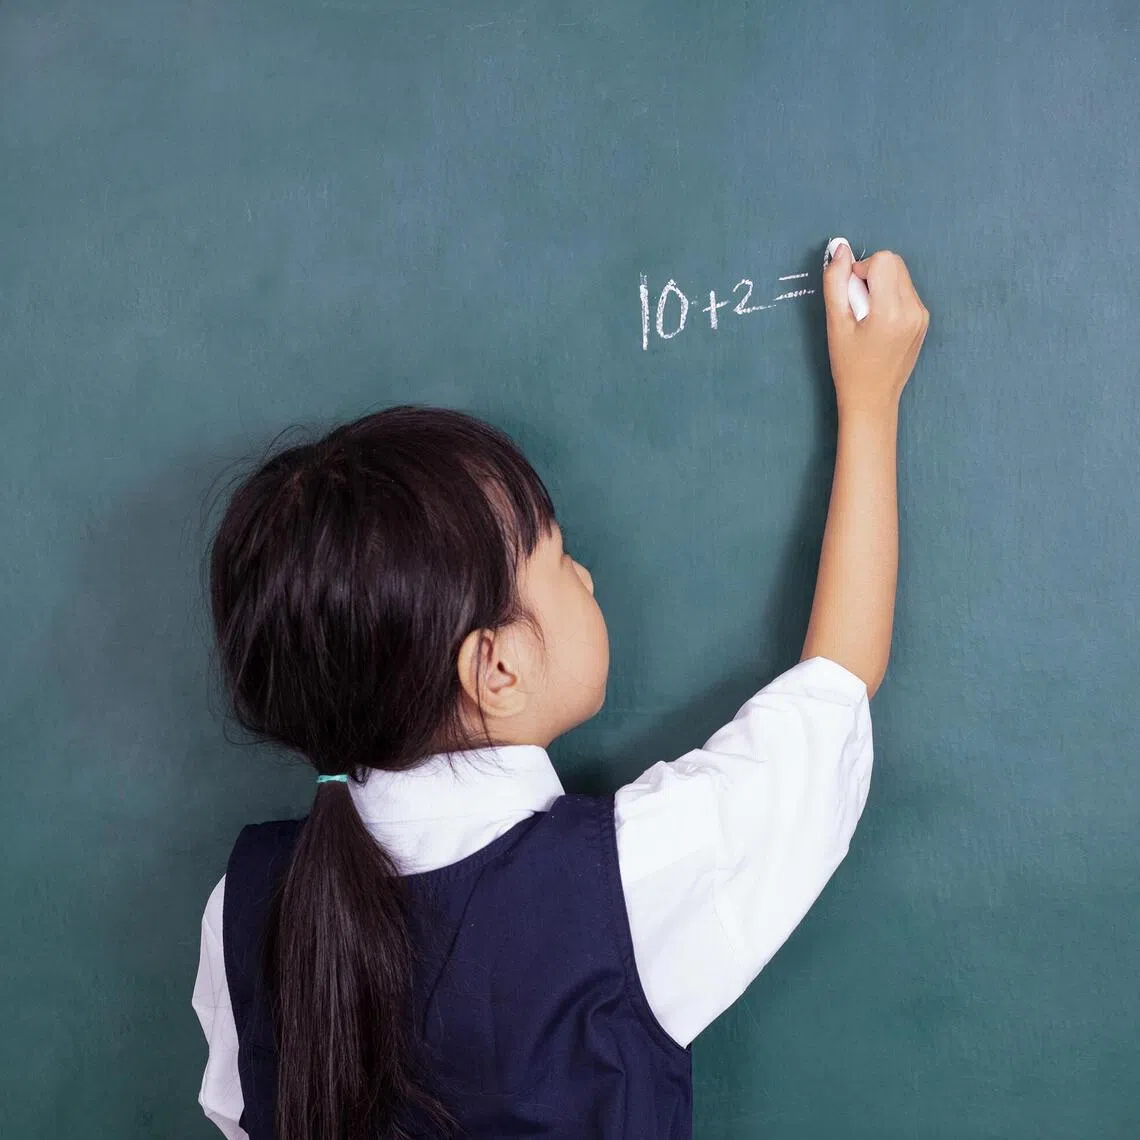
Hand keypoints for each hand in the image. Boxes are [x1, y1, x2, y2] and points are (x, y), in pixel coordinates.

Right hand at [823, 242, 929, 415]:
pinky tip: (879, 324)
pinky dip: (889, 298)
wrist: (872, 399)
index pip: (883, 260)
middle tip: (858, 308)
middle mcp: (914, 309)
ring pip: (900, 276)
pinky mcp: (924, 320)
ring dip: (880, 287)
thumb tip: (840, 248)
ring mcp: (922, 315)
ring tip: (868, 319)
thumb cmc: (849, 366)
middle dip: (871, 276)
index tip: (851, 297)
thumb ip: (835, 282)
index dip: (860, 271)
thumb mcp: (836, 324)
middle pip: (894, 263)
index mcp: (892, 311)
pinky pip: (905, 292)